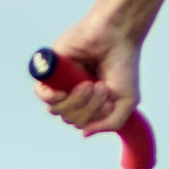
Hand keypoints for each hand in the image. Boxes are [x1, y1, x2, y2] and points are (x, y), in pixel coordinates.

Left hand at [34, 21, 143, 137]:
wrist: (117, 35)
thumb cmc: (124, 65)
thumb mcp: (126, 102)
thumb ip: (111, 124)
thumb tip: (84, 133)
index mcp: (88, 101)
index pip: (80, 123)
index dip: (94, 117)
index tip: (108, 96)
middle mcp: (72, 92)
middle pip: (69, 118)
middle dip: (88, 108)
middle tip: (100, 87)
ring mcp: (61, 80)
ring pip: (57, 110)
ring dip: (76, 102)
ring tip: (90, 84)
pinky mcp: (51, 68)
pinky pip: (41, 93)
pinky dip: (53, 97)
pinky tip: (65, 91)